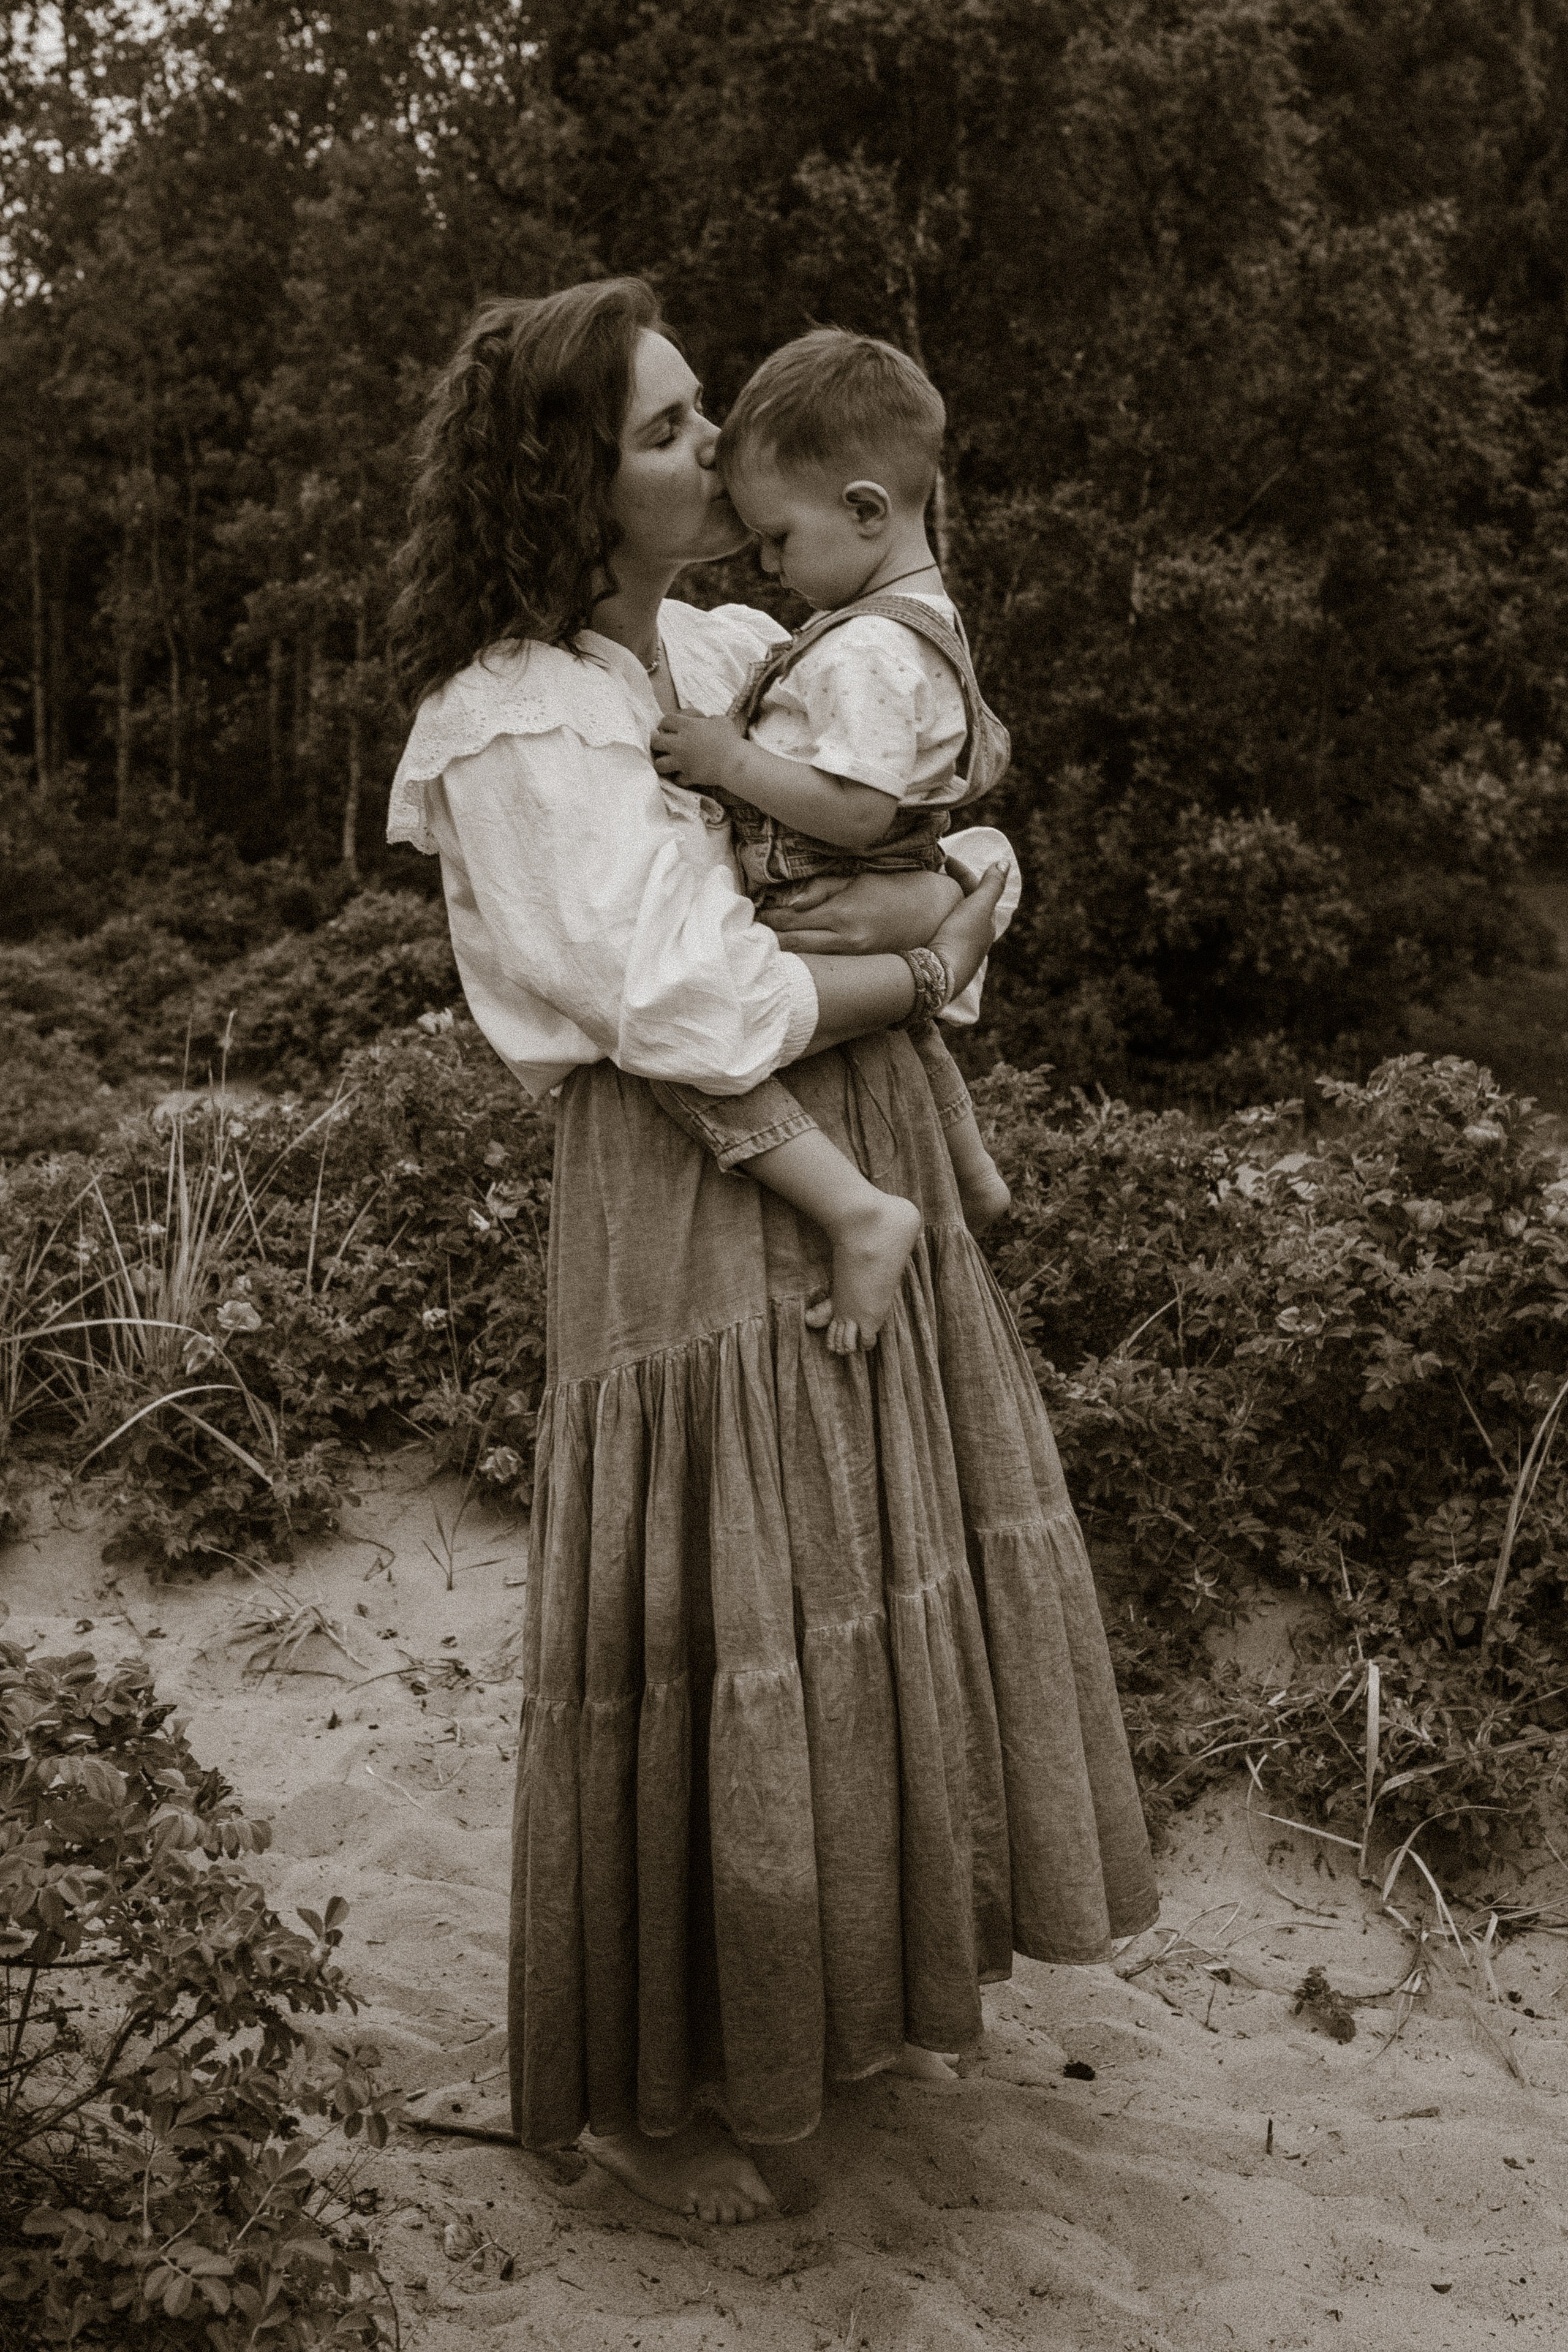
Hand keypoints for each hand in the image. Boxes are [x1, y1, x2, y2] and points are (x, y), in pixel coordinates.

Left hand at [652, 708, 744, 792]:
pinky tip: (684, 775)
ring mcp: (682, 761)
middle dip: (657, 742)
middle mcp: (680, 744)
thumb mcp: (720, 720)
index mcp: (687, 727)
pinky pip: (677, 779)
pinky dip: (680, 777)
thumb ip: (707, 719)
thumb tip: (703, 720)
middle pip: (656, 741)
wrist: (735, 762)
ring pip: (659, 764)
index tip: (668, 727)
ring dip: (662, 762)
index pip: (665, 720)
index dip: (665, 723)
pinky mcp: (688, 776)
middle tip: (664, 744)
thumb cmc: (730, 738)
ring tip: (668, 762)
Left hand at [757, 867, 963, 954]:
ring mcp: (855, 959)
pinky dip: (807, 965)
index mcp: (844, 912)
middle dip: (768, 942)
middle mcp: (847, 940)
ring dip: (784, 957)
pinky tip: (793, 963)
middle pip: (794, 945)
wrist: (938, 913)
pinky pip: (827, 969)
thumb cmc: (897, 889)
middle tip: (745, 939)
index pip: (791, 920)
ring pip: (807, 962)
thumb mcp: (859, 879)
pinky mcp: (863, 969)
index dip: (767, 920)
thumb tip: (789, 902)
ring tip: (763, 952)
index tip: (750, 917)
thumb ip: (822, 889)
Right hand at [929, 863, 1008, 998]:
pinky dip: (932, 917)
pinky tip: (920, 918)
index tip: (941, 857)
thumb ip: (992, 885)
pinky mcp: (939, 960)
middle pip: (964, 903)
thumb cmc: (960, 939)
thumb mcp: (978, 908)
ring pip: (951, 918)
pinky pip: (938, 930)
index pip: (975, 888)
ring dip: (941, 902)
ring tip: (924, 890)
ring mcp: (957, 951)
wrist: (938, 977)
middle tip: (931, 870)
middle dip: (951, 885)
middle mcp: (974, 939)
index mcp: (985, 924)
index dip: (960, 870)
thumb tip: (1004, 862)